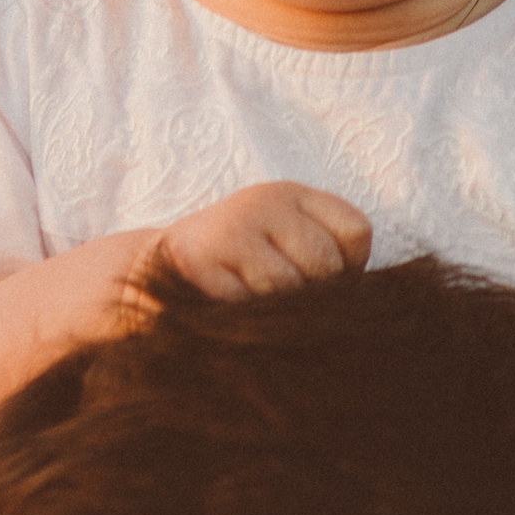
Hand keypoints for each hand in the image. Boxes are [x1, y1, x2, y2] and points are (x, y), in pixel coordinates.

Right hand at [153, 180, 373, 299]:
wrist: (157, 275)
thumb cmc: (242, 271)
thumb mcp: (289, 249)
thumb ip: (329, 263)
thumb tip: (357, 308)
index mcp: (295, 195)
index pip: (356, 231)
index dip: (349, 269)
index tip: (321, 281)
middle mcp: (266, 200)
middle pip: (326, 266)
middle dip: (311, 297)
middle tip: (279, 300)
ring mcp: (232, 224)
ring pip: (286, 289)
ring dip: (273, 313)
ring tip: (251, 302)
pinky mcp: (198, 257)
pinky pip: (244, 305)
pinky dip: (240, 318)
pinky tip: (226, 307)